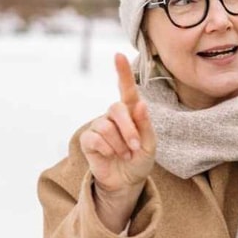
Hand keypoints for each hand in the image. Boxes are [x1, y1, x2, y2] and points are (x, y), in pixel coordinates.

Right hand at [79, 54, 156, 229]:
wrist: (126, 183)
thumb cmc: (139, 161)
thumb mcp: (149, 145)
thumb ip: (145, 125)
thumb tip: (139, 105)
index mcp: (130, 113)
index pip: (126, 89)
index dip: (122, 72)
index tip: (118, 55)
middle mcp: (113, 116)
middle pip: (116, 108)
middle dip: (129, 130)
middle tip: (135, 148)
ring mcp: (99, 126)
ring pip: (106, 126)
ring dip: (119, 144)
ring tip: (125, 155)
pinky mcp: (88, 140)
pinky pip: (95, 138)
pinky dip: (107, 149)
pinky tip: (111, 156)